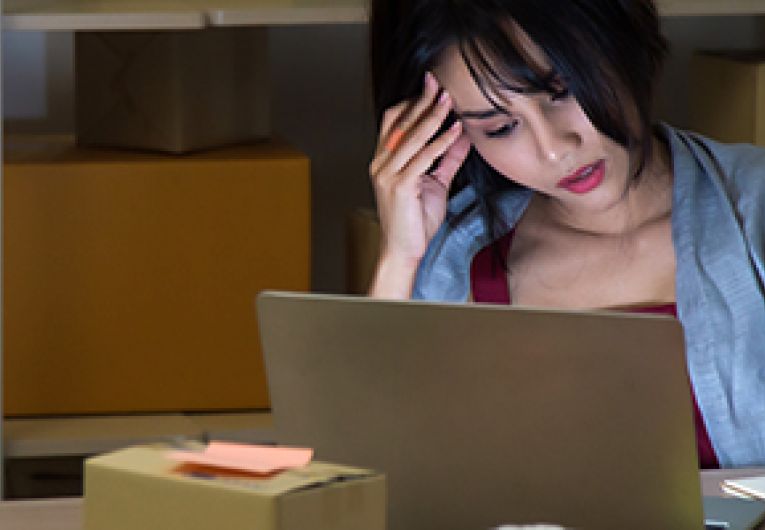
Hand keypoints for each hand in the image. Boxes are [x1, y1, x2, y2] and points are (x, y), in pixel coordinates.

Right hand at [368, 72, 470, 296]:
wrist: (404, 251)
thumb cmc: (415, 221)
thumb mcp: (435, 184)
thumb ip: (447, 159)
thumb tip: (463, 135)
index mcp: (383, 161)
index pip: (393, 121)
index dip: (411, 102)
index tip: (431, 87)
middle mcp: (381, 164)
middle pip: (401, 122)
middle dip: (421, 100)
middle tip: (439, 82)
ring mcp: (388, 174)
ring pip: (412, 137)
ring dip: (433, 116)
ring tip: (449, 99)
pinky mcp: (400, 186)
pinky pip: (423, 158)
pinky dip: (441, 142)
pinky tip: (456, 131)